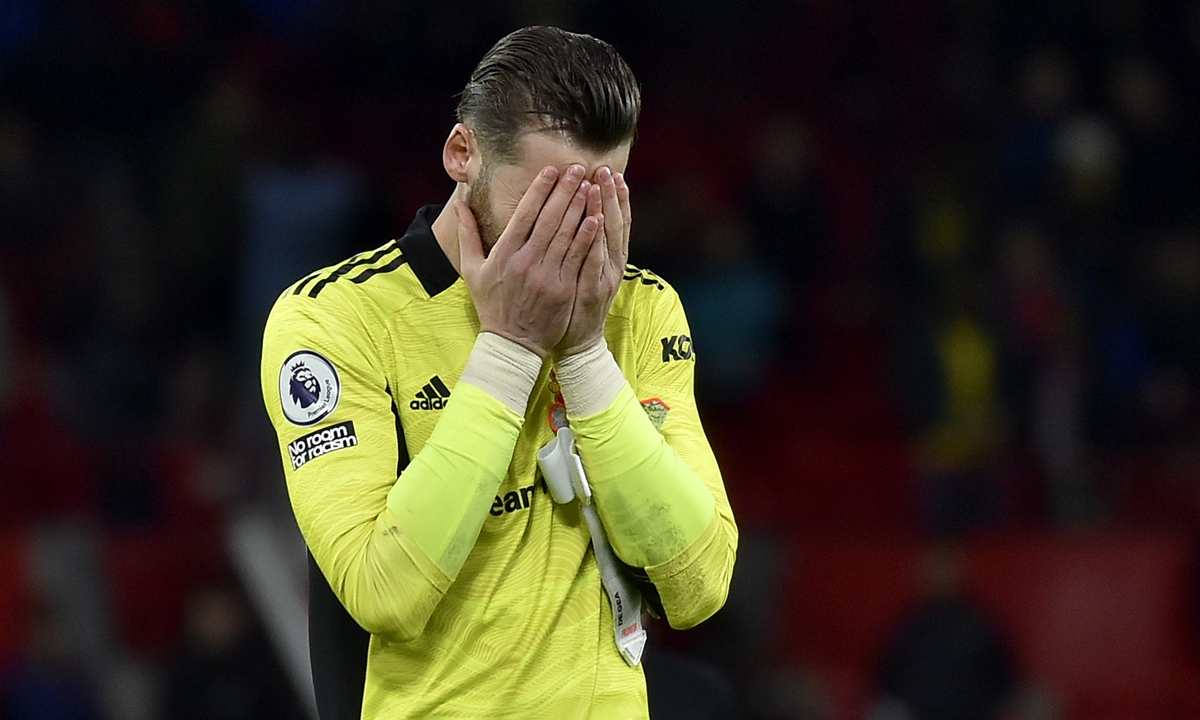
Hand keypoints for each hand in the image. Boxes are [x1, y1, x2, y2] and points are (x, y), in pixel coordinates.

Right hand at [457, 164, 602, 356]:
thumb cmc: (492, 305)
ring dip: (579, 208)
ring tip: (589, 185)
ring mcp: (546, 276)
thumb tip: (459, 204)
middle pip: (548, 219)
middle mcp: (525, 262)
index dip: (539, 190)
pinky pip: (578, 257)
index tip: (551, 170)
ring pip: (566, 235)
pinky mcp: (564, 289)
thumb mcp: (472, 270)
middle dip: (564, 191)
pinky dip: (588, 236)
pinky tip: (596, 217)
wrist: (512, 344)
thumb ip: (468, 235)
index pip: (524, 215)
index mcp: (504, 255)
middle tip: (576, 168)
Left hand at [554, 166, 630, 357]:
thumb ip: (585, 246)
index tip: (610, 173)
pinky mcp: (592, 291)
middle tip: (606, 168)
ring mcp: (604, 278)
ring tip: (599, 184)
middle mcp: (612, 265)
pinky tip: (595, 221)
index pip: (616, 221)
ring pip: (607, 238)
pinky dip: (596, 240)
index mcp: (609, 259)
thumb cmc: (576, 305)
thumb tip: (583, 217)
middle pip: (615, 223)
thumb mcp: (584, 273)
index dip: (615, 197)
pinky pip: (594, 261)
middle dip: (611, 194)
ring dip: (605, 209)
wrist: (578, 342)